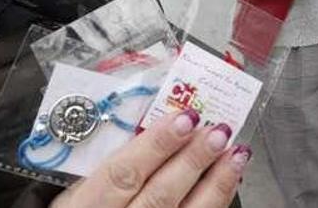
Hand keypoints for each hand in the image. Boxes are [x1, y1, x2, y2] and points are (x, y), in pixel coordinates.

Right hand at [52, 111, 249, 207]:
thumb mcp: (82, 189)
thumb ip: (114, 163)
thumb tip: (157, 127)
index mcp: (87, 205)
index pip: (123, 173)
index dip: (155, 145)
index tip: (183, 118)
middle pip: (159, 195)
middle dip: (192, 160)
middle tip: (217, 131)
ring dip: (215, 181)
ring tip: (235, 152)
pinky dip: (218, 200)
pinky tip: (230, 179)